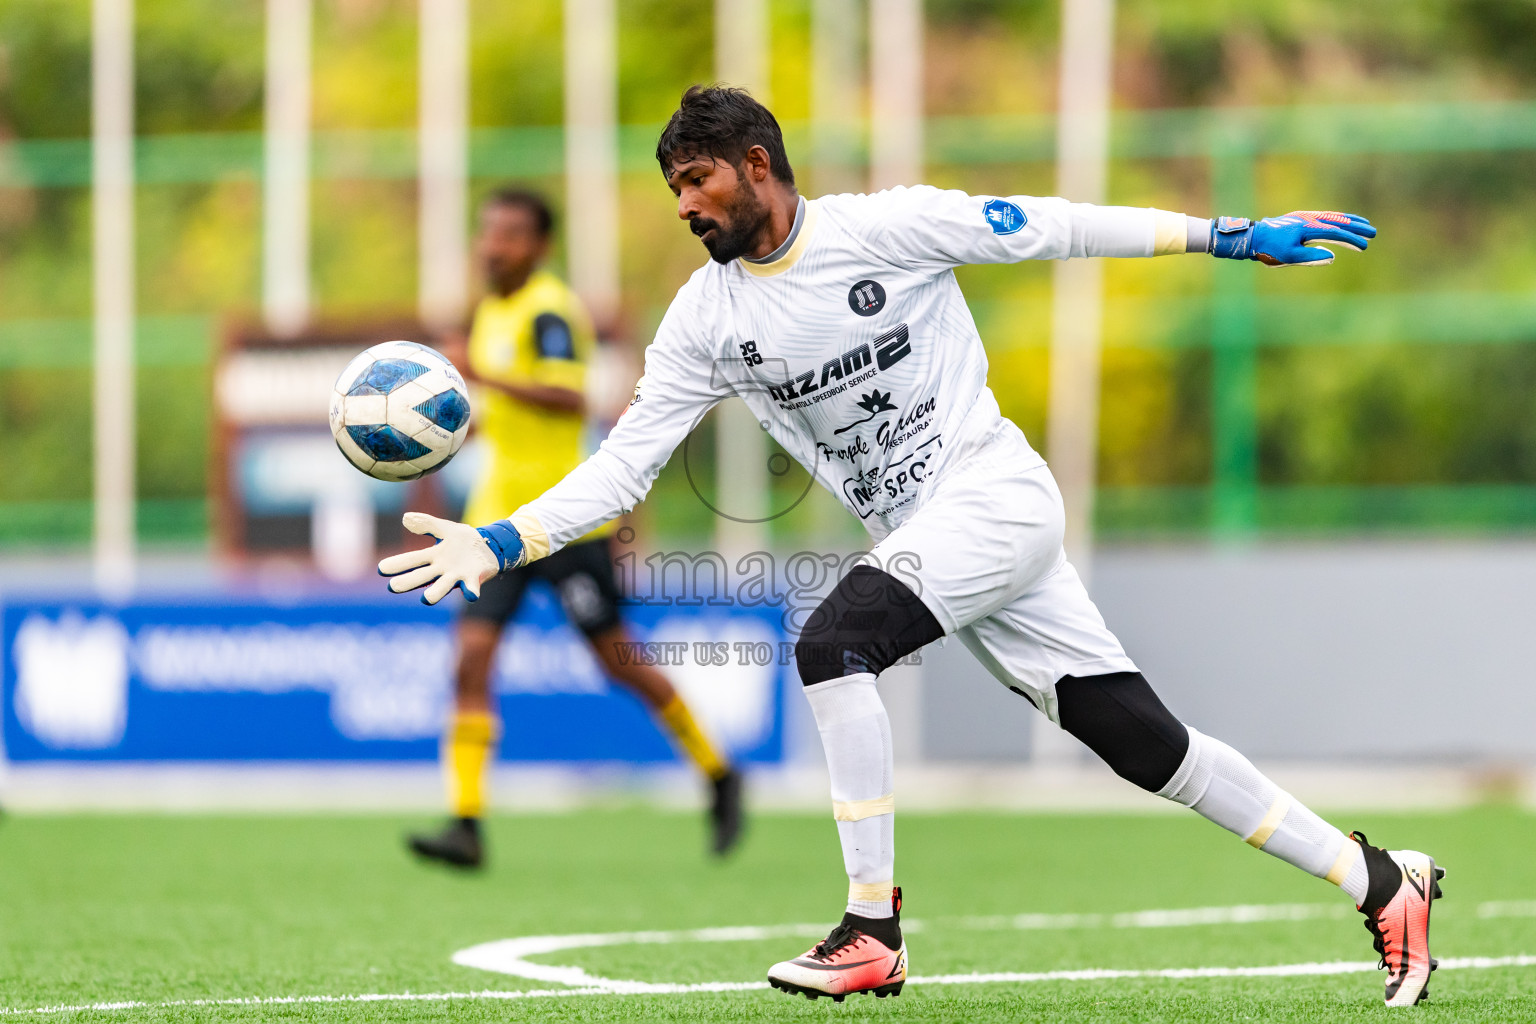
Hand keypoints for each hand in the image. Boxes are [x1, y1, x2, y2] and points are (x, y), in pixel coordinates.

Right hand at [376, 513, 522, 604]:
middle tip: (393, 587)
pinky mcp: (473, 579)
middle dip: (408, 582)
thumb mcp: (445, 528)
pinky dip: (471, 592)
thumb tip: (405, 518)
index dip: (398, 564)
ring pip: (443, 587)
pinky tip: (470, 594)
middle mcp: (442, 569)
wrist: (489, 545)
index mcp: (433, 556)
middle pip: (422, 577)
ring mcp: (457, 576)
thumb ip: (426, 524)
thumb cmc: (463, 540)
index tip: (382, 568)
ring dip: (436, 593)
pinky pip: (471, 588)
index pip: (412, 560)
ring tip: (426, 599)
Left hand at [1211, 211, 1376, 266]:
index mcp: (1308, 228)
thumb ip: (1311, 256)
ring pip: (1332, 217)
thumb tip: (1332, 256)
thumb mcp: (1289, 257)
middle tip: (1373, 232)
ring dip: (1349, 220)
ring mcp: (1305, 217)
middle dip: (1357, 227)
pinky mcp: (1301, 218)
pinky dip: (1337, 218)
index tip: (1365, 246)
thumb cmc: (1270, 250)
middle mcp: (1309, 219)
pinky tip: (1343, 221)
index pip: (1336, 233)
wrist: (1254, 237)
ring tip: (1364, 224)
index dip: (1352, 239)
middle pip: (1338, 222)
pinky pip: (1324, 216)